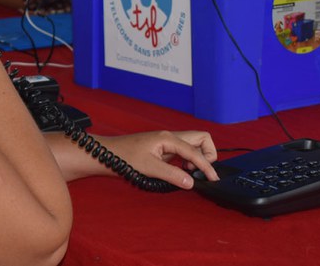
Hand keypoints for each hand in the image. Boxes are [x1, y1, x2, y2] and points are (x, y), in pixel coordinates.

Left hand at [97, 130, 218, 189]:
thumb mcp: (149, 168)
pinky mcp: (163, 149)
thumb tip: (191, 182)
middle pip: (200, 138)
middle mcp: (169, 137)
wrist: (107, 154)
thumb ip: (172, 175)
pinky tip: (180, 171)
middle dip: (207, 153)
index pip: (196, 151)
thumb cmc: (123, 156)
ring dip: (197, 157)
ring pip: (193, 144)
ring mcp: (166, 142)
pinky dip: (188, 160)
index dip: (206, 166)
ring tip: (188, 172)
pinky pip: (183, 151)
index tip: (212, 179)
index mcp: (168, 138)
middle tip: (201, 171)